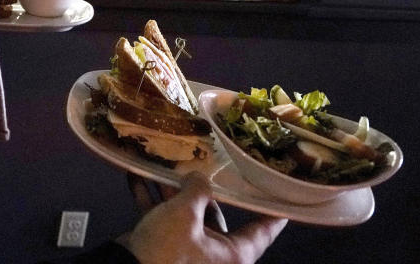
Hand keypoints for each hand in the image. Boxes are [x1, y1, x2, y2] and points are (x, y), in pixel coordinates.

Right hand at [119, 172, 286, 263]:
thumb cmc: (166, 250)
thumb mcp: (184, 214)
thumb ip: (197, 190)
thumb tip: (199, 177)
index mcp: (232, 254)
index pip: (262, 232)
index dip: (273, 214)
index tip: (284, 198)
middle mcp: (214, 255)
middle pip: (215, 216)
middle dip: (200, 190)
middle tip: (197, 165)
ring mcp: (188, 253)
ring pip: (185, 217)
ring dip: (170, 192)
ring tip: (159, 167)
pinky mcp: (164, 250)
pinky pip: (162, 222)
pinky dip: (151, 202)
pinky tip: (135, 179)